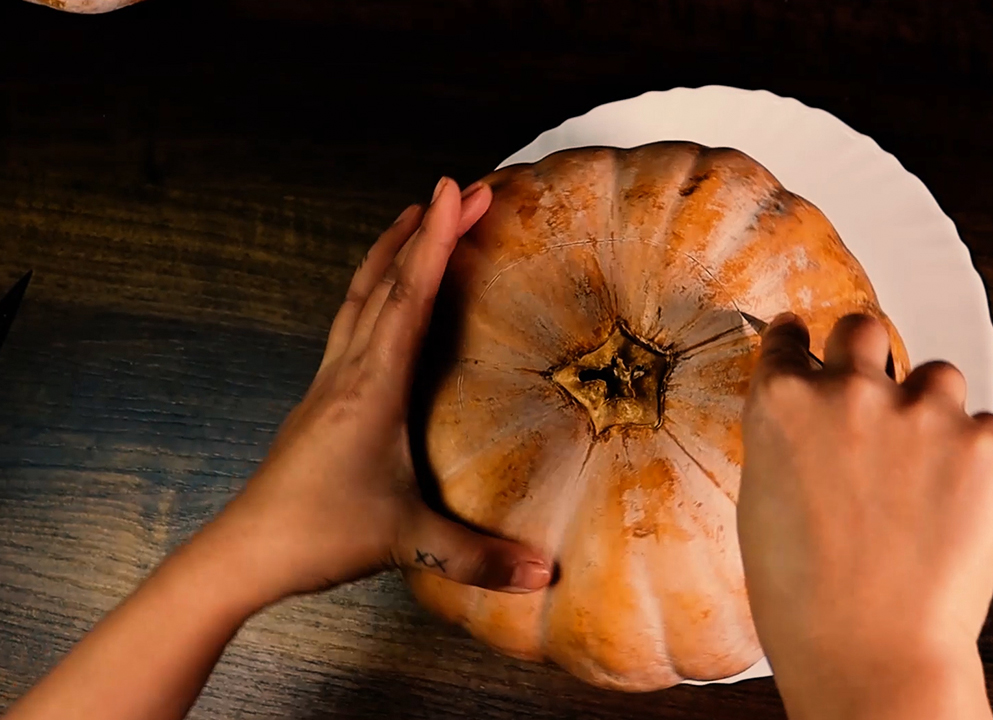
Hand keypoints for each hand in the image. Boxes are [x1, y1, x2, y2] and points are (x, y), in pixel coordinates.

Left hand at [201, 177, 552, 602]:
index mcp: (372, 388)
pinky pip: (350, 323)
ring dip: (390, 251)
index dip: (436, 240)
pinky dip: (373, 289)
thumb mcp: (408, 543)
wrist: (242, 553)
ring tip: (415, 217)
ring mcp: (329, 381)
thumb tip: (545, 575)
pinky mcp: (322, 398)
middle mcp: (348, 371)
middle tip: (463, 190)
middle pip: (385, 281)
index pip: (409, 298)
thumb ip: (478, 557)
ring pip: (359, 296)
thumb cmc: (319, 537)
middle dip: (424, 229)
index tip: (457, 189)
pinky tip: (384, 296)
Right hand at [738, 313, 992, 719]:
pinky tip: (957, 504)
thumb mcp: (762, 505)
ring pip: (938, 376)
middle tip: (875, 396)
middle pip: (864, 328)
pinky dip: (980, 458)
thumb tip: (809, 422)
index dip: (799, 343)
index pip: (789, 339)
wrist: (870, 654)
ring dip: (931, 410)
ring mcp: (923, 413)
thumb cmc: (805, 602)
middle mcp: (851, 392)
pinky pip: (992, 428)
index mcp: (783, 404)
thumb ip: (788, 442)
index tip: (806, 342)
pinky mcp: (988, 445)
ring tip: (926, 473)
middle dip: (867, 353)